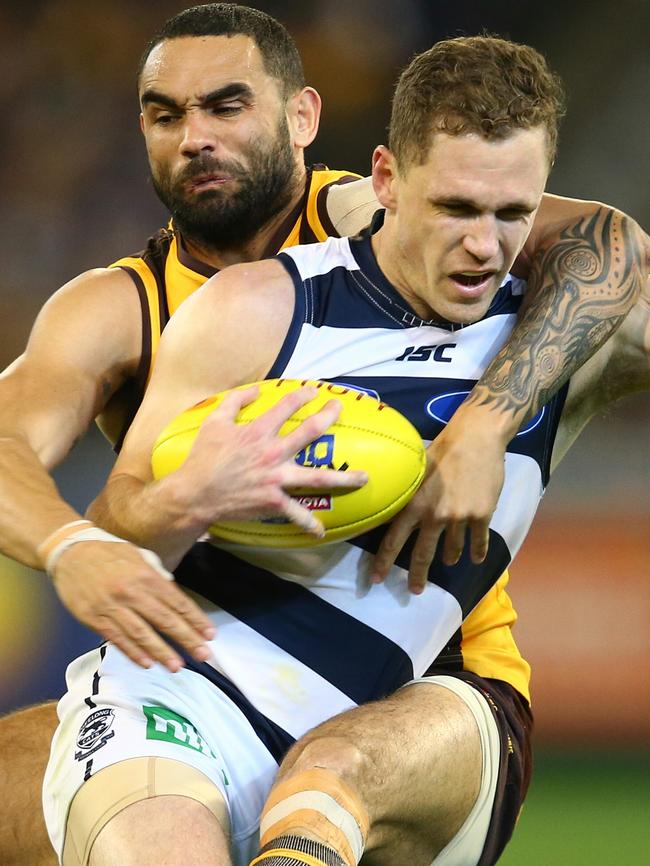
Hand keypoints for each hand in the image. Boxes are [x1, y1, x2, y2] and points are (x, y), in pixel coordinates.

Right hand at [52, 540, 215, 671]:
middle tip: (203, 655)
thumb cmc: (108, 554)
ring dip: (161, 652)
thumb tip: (173, 595)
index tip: (209, 634)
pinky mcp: (94, 619)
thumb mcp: (138, 556)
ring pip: (142, 634)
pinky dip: (133, 652)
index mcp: (146, 576)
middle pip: (164, 620)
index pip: (177, 602)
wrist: (69, 553)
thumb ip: (157, 575)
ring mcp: (112, 607)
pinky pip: (117, 639)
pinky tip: (147, 663)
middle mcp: (132, 592)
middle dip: (186, 639)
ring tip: (177, 666)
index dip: (195, 620)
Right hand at [172, 385, 367, 537]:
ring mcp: (277, 478)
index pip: (287, 406)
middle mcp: (273, 452)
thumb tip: (255, 389)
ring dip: (344, 478)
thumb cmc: (204, 457)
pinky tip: (321, 531)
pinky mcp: (274, 501)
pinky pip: (296, 513)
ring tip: (364, 477)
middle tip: (339, 409)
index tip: (314, 391)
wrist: (195, 493)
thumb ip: (235, 402)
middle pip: (310, 432)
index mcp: (259, 432)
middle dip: (329, 417)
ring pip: (318, 477)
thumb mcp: (214, 422)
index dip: (303, 395)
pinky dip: (309, 524)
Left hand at [371, 402, 507, 592]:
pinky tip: (475, 558)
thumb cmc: (444, 448)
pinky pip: (478, 541)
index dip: (384, 561)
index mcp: (414, 504)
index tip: (377, 579)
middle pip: (422, 554)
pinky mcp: (482, 515)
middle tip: (414, 590)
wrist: (478, 438)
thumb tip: (396, 508)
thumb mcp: (417, 471)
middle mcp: (434, 515)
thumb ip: (410, 494)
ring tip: (450, 562)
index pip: (393, 540)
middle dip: (417, 576)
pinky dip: (477, 551)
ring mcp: (460, 518)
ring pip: (453, 549)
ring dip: (450, 557)